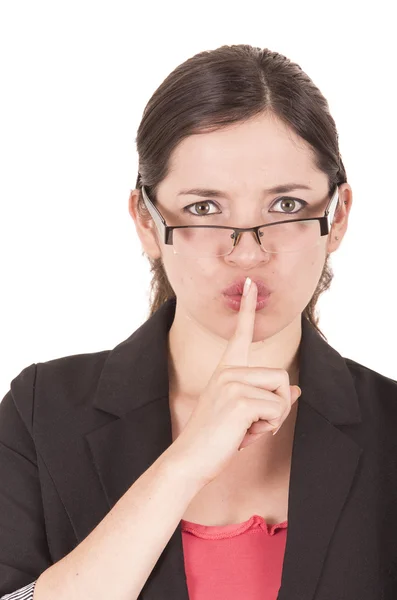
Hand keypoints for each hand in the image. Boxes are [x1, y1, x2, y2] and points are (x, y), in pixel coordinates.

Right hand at [168, 278, 300, 486]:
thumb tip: (296, 390)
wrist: (191, 458)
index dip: (247, 308)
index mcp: (226, 370)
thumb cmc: (217, 438)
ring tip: (248, 429)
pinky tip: (244, 435)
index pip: (241, 334)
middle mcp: (229, 371)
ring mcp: (233, 382)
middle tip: (255, 425)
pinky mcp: (240, 399)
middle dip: (279, 407)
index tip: (250, 284)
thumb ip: (269, 399)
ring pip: (282, 393)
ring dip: (274, 419)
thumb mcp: (244, 415)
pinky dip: (268, 427)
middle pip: (281, 376)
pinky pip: (276, 409)